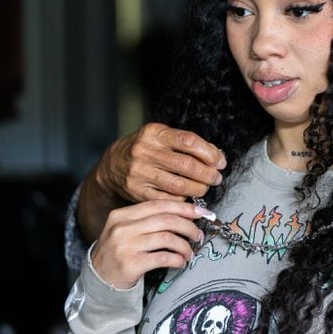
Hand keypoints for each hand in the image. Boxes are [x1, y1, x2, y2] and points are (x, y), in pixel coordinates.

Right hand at [90, 200, 210, 288]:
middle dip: (189, 227)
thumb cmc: (119, 253)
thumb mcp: (127, 230)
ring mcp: (125, 247)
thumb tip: (187, 213)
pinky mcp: (131, 265)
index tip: (203, 213)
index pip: (159, 205)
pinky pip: (163, 258)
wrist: (98, 281)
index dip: (184, 207)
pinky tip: (180, 263)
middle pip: (166, 220)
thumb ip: (149, 219)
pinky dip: (177, 259)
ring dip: (185, 246)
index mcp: (121, 215)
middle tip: (198, 235)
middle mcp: (121, 228)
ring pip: (167, 238)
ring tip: (189, 252)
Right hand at [98, 122, 226, 203]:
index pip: (189, 141)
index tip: (220, 162)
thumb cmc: (145, 149)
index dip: (209, 153)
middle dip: (207, 173)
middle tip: (216, 177)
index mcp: (154, 133)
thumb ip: (186, 143)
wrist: (112, 165)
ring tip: (205, 187)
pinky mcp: (137, 191)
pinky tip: (188, 196)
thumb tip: (215, 156)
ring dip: (198, 188)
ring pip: (178, 185)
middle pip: (186, 165)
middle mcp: (144, 151)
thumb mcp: (161, 136)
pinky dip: (182, 200)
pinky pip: (168, 199)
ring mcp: (139, 173)